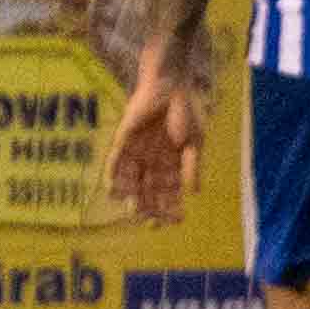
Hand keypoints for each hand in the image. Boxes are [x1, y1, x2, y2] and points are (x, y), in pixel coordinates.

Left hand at [102, 62, 201, 226]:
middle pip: (149, 189)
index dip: (172, 206)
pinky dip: (114, 175)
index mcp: (172, 162)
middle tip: (150, 224)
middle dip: (150, 206)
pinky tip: (114, 190)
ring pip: (132, 179)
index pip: (170, 190)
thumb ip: (193, 166)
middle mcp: (152, 159)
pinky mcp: (124, 138)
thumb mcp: (195, 142)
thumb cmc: (186, 111)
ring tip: (132, 210)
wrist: (171, 85)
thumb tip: (196, 192)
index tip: (174, 223)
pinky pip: (116, 160)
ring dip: (131, 195)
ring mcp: (137, 150)